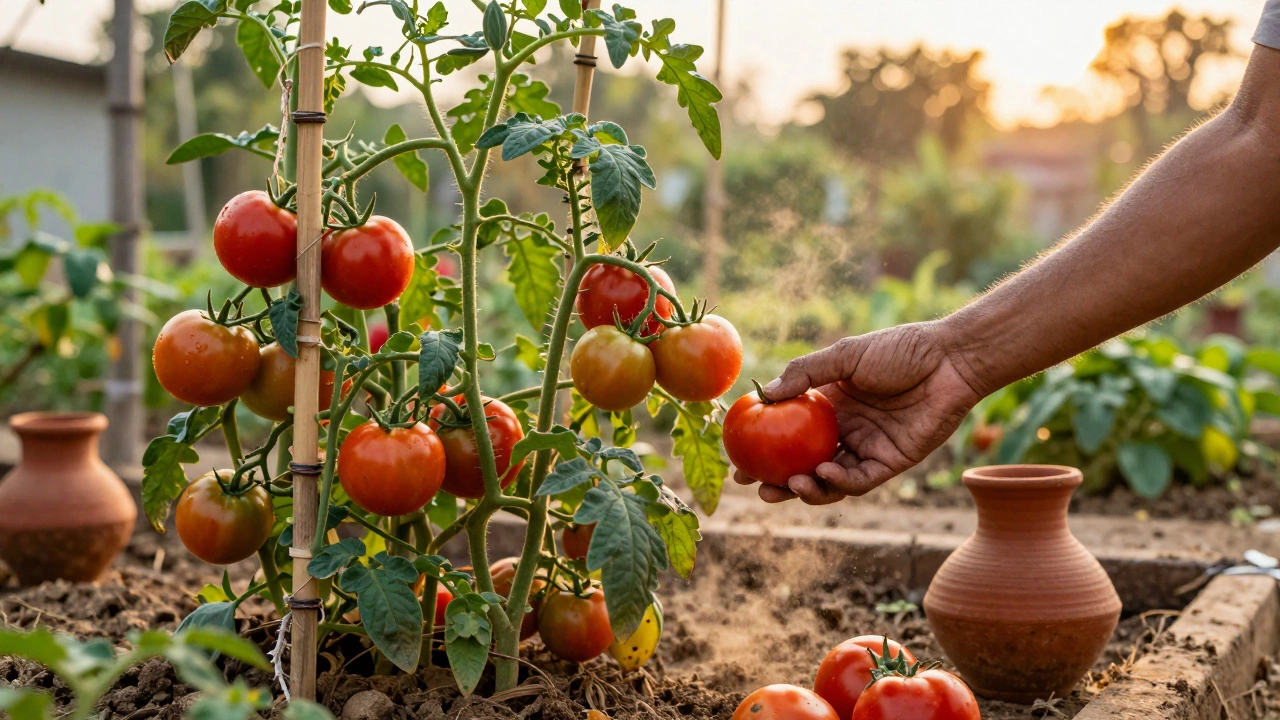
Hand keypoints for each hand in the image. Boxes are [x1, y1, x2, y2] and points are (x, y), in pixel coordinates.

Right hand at [734, 321, 984, 503]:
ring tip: (790, 486)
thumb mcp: (845, 355)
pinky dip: (840, 482)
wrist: (949, 360)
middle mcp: (844, 431)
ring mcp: (866, 448)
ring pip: (829, 481)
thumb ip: (806, 373)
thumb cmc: (899, 350)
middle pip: (803, 465)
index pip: (788, 433)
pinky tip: (825, 473)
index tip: (738, 458)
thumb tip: (766, 394)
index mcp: (828, 405)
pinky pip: (859, 480)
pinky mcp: (890, 463)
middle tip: (757, 489)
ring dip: (807, 489)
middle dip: (778, 483)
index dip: (763, 449)